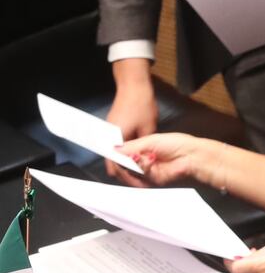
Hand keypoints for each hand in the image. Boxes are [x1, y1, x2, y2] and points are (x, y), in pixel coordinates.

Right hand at [106, 58, 157, 179]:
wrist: (133, 86)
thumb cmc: (141, 106)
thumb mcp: (148, 130)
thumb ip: (143, 149)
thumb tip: (146, 164)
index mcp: (114, 140)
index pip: (116, 166)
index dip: (127, 178)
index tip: (139, 185)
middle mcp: (108, 138)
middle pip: (113, 164)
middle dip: (126, 175)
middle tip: (142, 183)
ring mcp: (109, 134)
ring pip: (114, 158)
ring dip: (126, 166)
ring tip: (142, 174)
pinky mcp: (113, 131)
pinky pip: (117, 150)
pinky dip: (126, 157)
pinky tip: (138, 161)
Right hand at [115, 133, 212, 187]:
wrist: (191, 154)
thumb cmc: (174, 143)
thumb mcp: (148, 140)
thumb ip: (130, 147)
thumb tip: (114, 151)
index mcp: (141, 149)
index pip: (121, 156)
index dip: (116, 156)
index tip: (112, 152)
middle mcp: (142, 161)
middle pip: (123, 167)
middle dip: (123, 161)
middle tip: (127, 155)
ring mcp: (147, 171)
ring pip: (130, 173)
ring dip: (134, 165)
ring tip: (142, 156)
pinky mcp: (154, 180)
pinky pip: (141, 178)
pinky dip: (142, 169)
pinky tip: (149, 161)